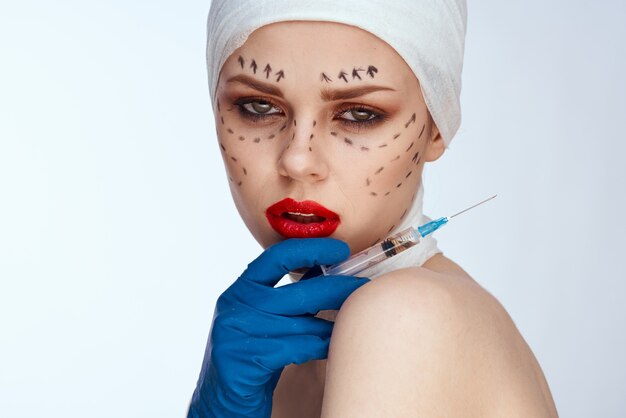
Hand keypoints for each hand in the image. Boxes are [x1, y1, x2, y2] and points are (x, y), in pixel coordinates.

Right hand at [187, 238, 369, 417]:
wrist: (219, 402)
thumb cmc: (250, 358)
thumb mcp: (264, 320)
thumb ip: (288, 296)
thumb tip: (326, 268)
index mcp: (240, 290)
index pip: (276, 256)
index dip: (311, 249)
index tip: (341, 249)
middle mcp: (235, 306)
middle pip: (299, 291)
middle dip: (337, 288)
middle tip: (363, 287)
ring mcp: (236, 333)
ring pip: (303, 323)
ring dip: (334, 325)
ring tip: (355, 324)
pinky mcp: (243, 360)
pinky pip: (297, 348)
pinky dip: (321, 346)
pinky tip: (332, 348)